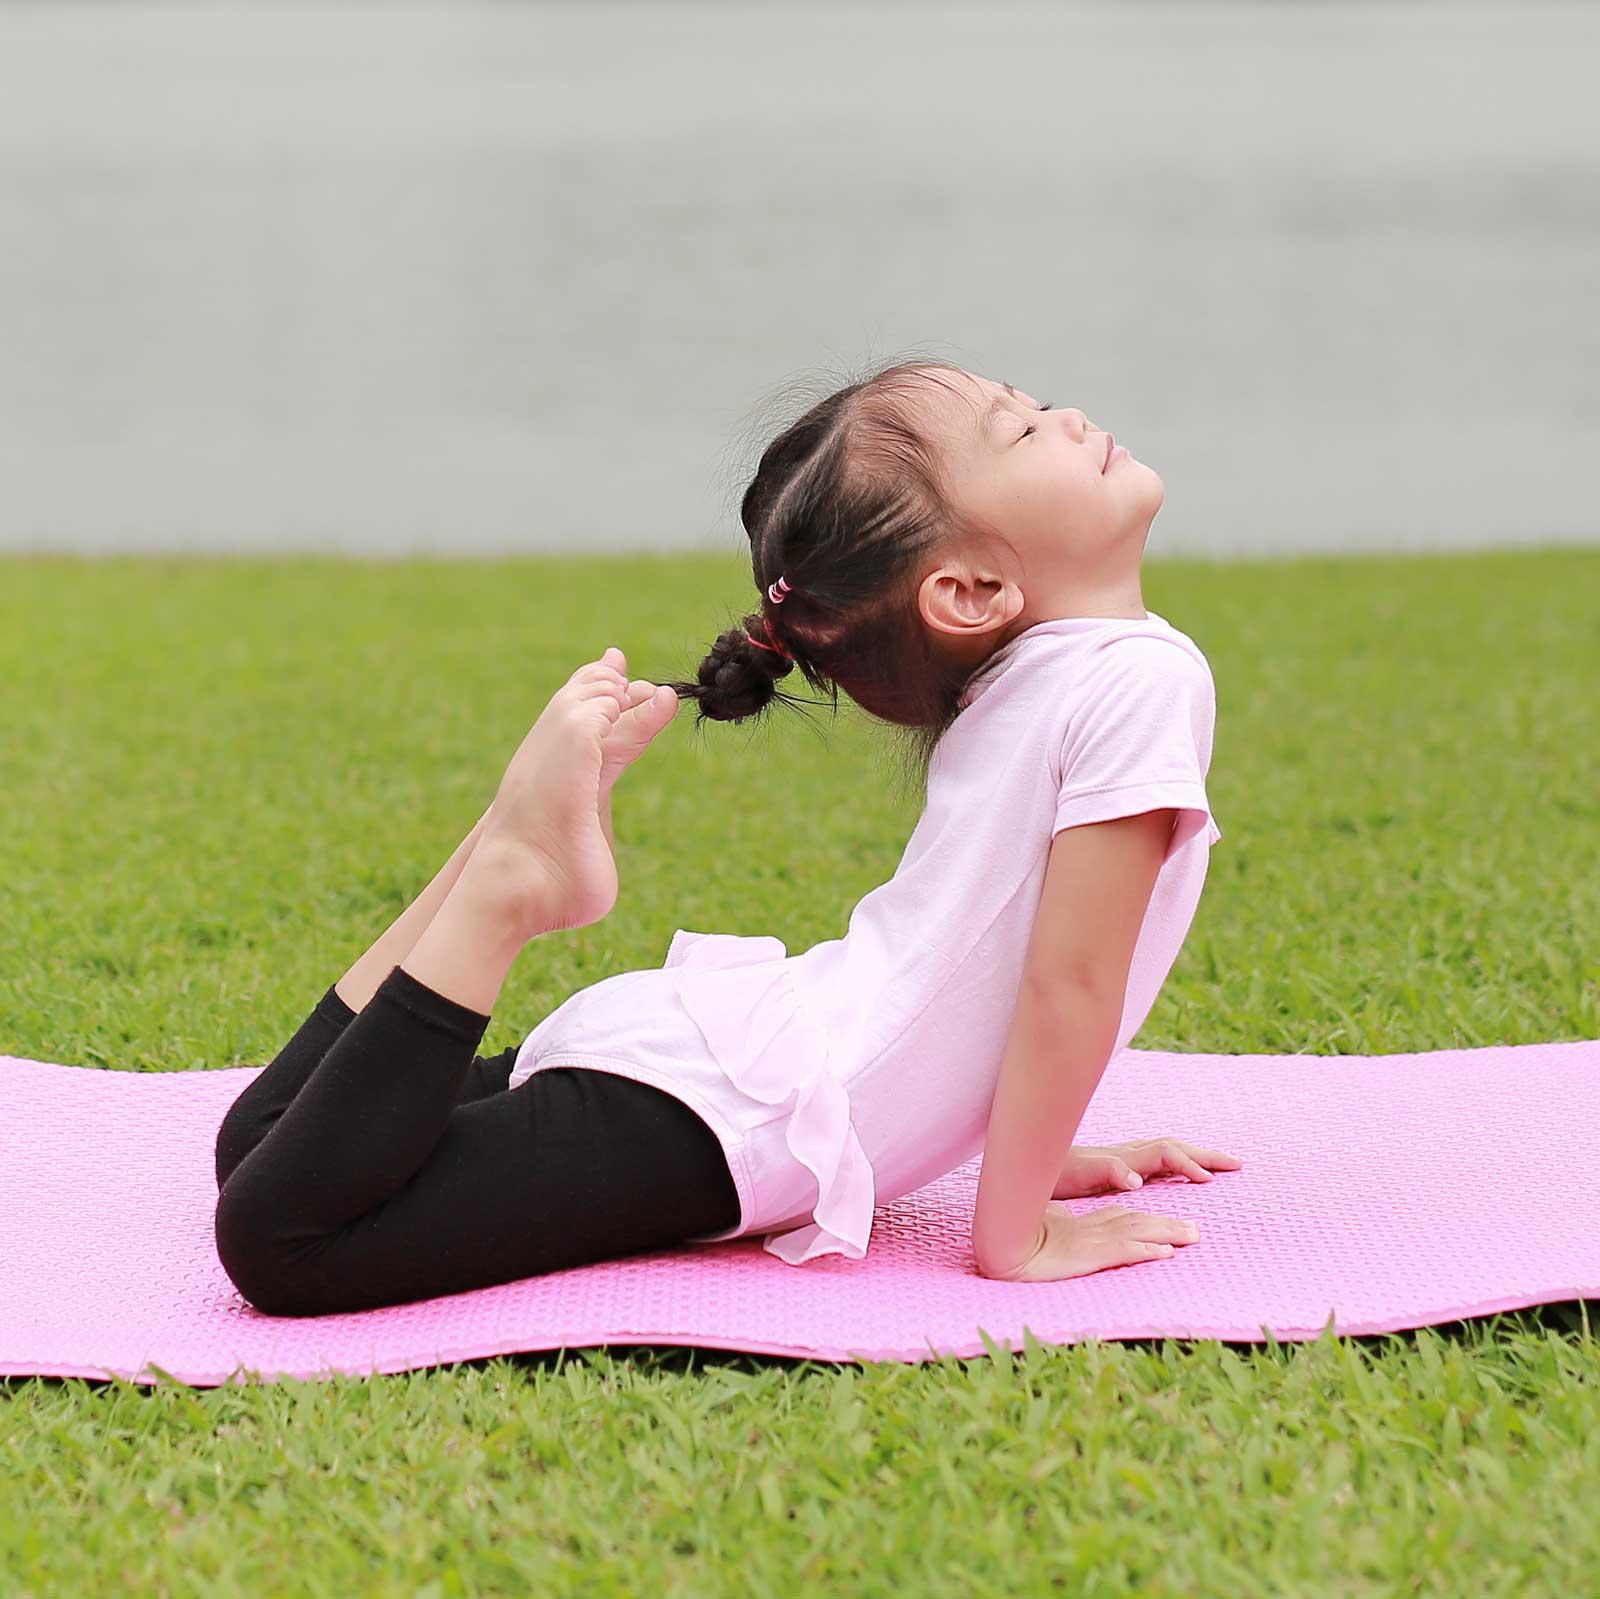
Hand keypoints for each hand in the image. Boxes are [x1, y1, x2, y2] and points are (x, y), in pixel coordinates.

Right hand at [982, 1201, 1200, 1282]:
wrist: (1001, 1246)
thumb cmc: (1016, 1240)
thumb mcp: (1044, 1233)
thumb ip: (1059, 1228)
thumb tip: (1059, 1224)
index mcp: (1081, 1225)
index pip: (1121, 1217)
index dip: (1147, 1221)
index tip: (1169, 1225)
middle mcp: (1091, 1229)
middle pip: (1137, 1221)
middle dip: (1167, 1224)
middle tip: (1196, 1230)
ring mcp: (1091, 1240)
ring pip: (1137, 1232)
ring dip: (1167, 1234)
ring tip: (1193, 1237)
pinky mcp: (1089, 1254)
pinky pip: (1123, 1251)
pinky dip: (1146, 1250)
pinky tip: (1165, 1254)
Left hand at [1052, 1137, 1242, 1199]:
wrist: (1031, 1160)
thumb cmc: (1055, 1173)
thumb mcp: (1079, 1175)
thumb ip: (1109, 1172)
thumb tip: (1136, 1181)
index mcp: (1124, 1157)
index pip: (1167, 1153)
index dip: (1189, 1163)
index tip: (1209, 1179)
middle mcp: (1127, 1153)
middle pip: (1175, 1146)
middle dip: (1206, 1154)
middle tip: (1238, 1164)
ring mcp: (1124, 1156)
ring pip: (1168, 1149)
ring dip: (1195, 1155)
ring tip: (1220, 1165)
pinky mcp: (1119, 1164)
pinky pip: (1157, 1159)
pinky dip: (1178, 1162)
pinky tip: (1183, 1171)